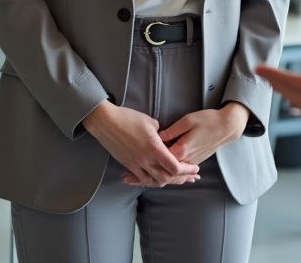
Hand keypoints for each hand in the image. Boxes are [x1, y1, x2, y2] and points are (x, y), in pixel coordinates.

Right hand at [83, 101, 200, 187]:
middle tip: (189, 176)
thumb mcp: (151, 122)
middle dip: (181, 177)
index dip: (187, 169)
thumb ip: (162, 133)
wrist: (106, 122)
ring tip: (174, 177)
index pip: (175, 166)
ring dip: (166, 181)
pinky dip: (151, 181)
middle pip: (168, 177)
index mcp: (155, 147)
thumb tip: (166, 139)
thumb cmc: (129, 118)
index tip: (195, 168)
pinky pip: (142, 180)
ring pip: (156, 181)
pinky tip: (156, 178)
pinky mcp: (128, 165)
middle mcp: (147, 158)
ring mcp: (137, 163)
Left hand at [120, 103, 247, 185]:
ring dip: (152, 179)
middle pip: (162, 173)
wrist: (228, 126)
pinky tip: (158, 177)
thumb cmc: (208, 120)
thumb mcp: (187, 121)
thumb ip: (171, 131)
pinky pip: (177, 173)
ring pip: (170, 176)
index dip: (144, 162)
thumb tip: (157, 136)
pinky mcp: (194, 160)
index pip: (159, 161)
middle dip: (143, 177)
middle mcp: (185, 160)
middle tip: (126, 179)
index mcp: (182, 150)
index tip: (129, 161)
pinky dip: (166, 177)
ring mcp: (190, 162)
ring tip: (136, 180)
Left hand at [256, 29, 300, 178]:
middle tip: (260, 75)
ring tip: (276, 88)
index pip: (291, 80)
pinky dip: (297, 106)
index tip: (258, 68)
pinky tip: (298, 107)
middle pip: (288, 92)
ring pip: (295, 103)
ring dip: (284, 93)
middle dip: (274, 82)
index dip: (273, 73)